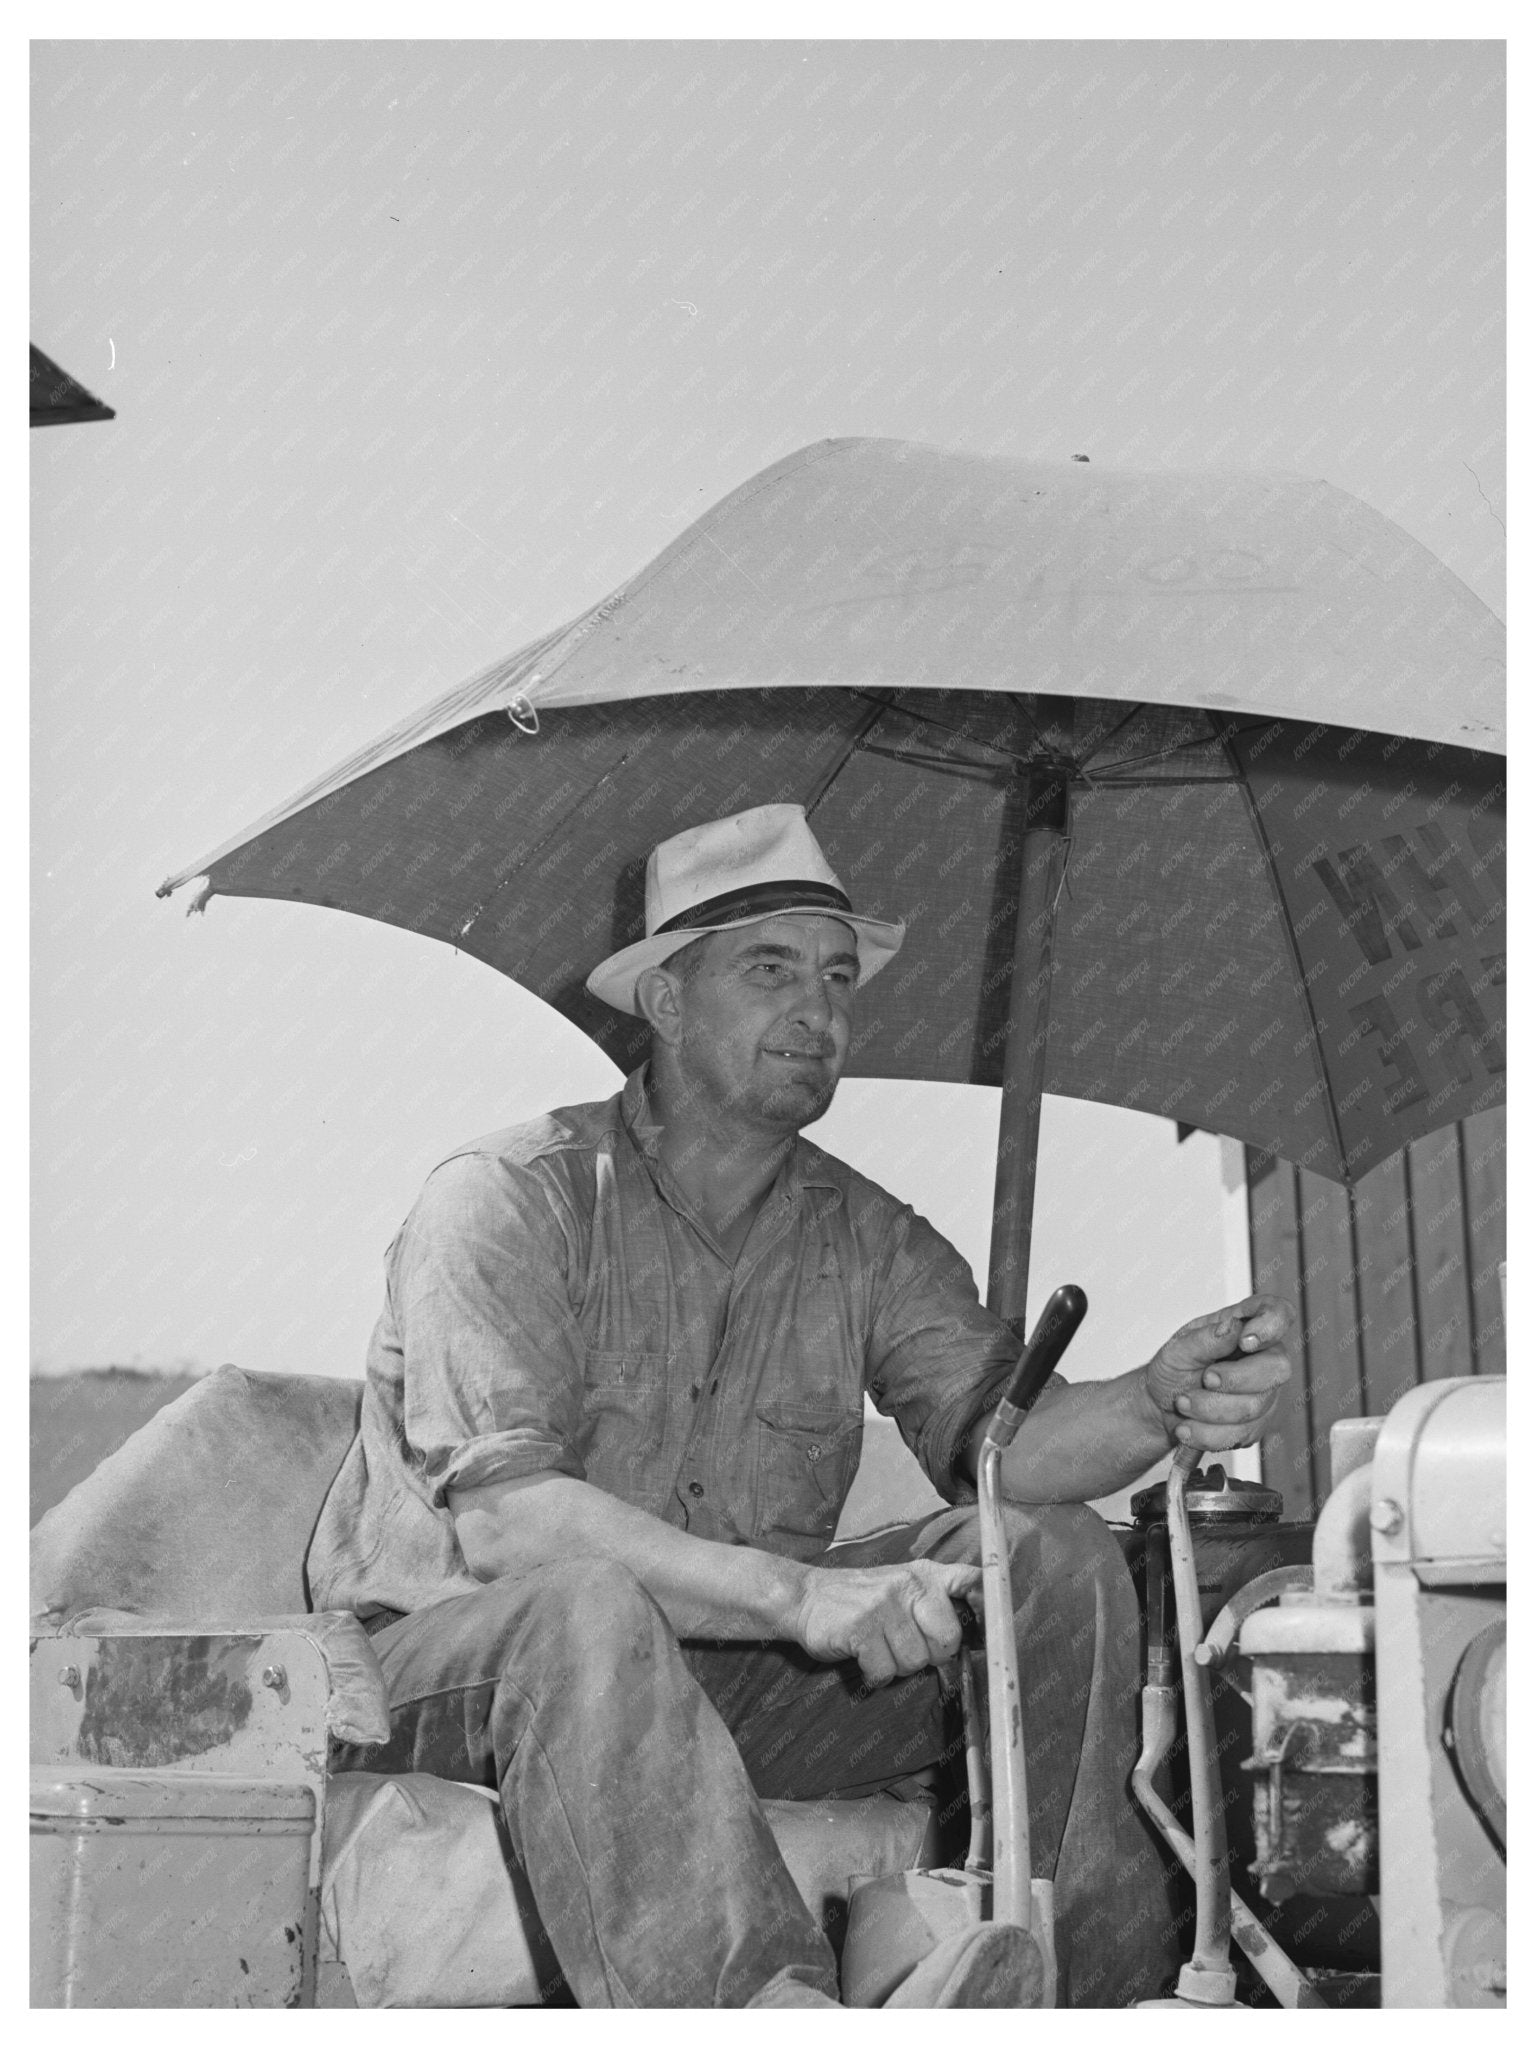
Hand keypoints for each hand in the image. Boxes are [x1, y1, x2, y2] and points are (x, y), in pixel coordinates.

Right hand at [791, 1559, 982, 1687]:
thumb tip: (983, 1638)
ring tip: (879, 1646)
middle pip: (948, 1640)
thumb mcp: (904, 1586)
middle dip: (930, 1655)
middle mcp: (909, 1584)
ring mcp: (884, 1604)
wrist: (808, 1598)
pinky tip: (864, 1657)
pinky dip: (875, 1675)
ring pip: (916, 1662)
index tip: (999, 1631)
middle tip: (906, 1646)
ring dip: (897, 1666)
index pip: (973, 1581)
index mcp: (926, 1574)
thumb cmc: (865, 1601)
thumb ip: (940, 1601)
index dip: (992, 1606)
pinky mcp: (861, 1628)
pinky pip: (885, 1672)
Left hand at [1143, 1294, 1293, 1452]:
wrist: (1160, 1409)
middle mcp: (1262, 1359)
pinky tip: (1189, 1427)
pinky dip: (1208, 1433)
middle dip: (1233, 1380)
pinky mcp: (1257, 1425)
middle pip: (1277, 1367)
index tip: (1246, 1341)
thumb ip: (1206, 1338)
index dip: (1271, 1325)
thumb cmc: (1173, 1370)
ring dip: (1209, 1409)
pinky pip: (1242, 1434)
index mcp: (1245, 1327)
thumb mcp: (1178, 1348)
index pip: (1278, 1313)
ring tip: (1183, 1403)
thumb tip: (1232, 1328)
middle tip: (1204, 1379)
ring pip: (1255, 1406)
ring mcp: (1264, 1393)